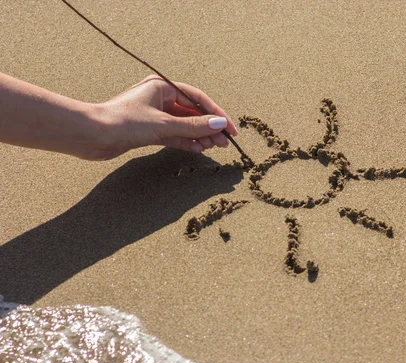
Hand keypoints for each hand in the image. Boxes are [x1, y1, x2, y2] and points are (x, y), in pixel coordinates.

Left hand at [90, 75, 237, 159]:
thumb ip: (194, 126)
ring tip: (215, 147)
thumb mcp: (163, 124)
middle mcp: (159, 98)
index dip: (216, 114)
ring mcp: (154, 114)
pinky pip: (173, 134)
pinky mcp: (148, 130)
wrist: (91, 136)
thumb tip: (220, 125)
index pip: (197, 98)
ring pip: (184, 125)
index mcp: (162, 87)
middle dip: (209, 127)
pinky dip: (186, 141)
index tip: (230, 129)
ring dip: (199, 135)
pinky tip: (199, 149)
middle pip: (192, 112)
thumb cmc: (124, 122)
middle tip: (225, 142)